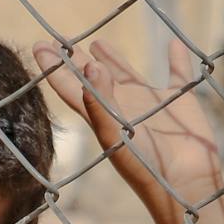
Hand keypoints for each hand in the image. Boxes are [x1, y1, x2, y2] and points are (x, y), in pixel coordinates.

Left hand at [32, 37, 223, 223]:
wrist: (184, 185)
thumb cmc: (144, 166)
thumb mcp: (114, 135)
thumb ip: (100, 101)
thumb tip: (89, 63)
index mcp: (101, 115)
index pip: (70, 87)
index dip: (53, 67)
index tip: (39, 44)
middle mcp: (122, 107)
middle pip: (93, 77)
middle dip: (76, 59)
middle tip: (59, 38)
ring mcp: (150, 104)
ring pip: (128, 74)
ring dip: (113, 58)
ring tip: (97, 41)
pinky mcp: (179, 102)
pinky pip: (178, 74)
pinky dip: (177, 59)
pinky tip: (174, 42)